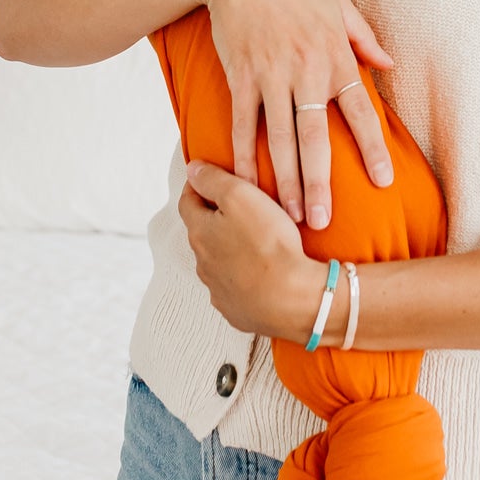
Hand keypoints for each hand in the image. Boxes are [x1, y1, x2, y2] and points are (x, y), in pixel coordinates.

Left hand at [179, 160, 330, 341]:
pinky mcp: (237, 310)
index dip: (198, 186)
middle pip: (202, 232)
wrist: (293, 299)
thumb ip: (212, 180)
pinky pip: (235, 287)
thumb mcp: (240, 196)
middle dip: (215, 218)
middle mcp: (203, 263)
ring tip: (256, 239)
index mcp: (199, 233)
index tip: (210, 178)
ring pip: (218, 261)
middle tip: (239, 207)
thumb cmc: (269, 245)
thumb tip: (193, 169)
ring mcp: (219, 290)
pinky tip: (263, 270)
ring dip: (230, 249)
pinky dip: (244, 276)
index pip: (187, 202)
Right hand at [199, 0, 394, 230]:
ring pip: (279, 140)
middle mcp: (305, 70)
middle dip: (319, 183)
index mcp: (334, 54)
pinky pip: (242, 125)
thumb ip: (363, 36)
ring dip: (284, 181)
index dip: (371, 147)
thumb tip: (390, 63)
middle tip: (322, 223)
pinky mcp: (240, 76)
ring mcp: (270, 76)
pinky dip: (243, 157)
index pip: (359, 110)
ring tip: (289, 217)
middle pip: (314, 137)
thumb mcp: (337, 0)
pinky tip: (246, 186)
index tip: (383, 181)